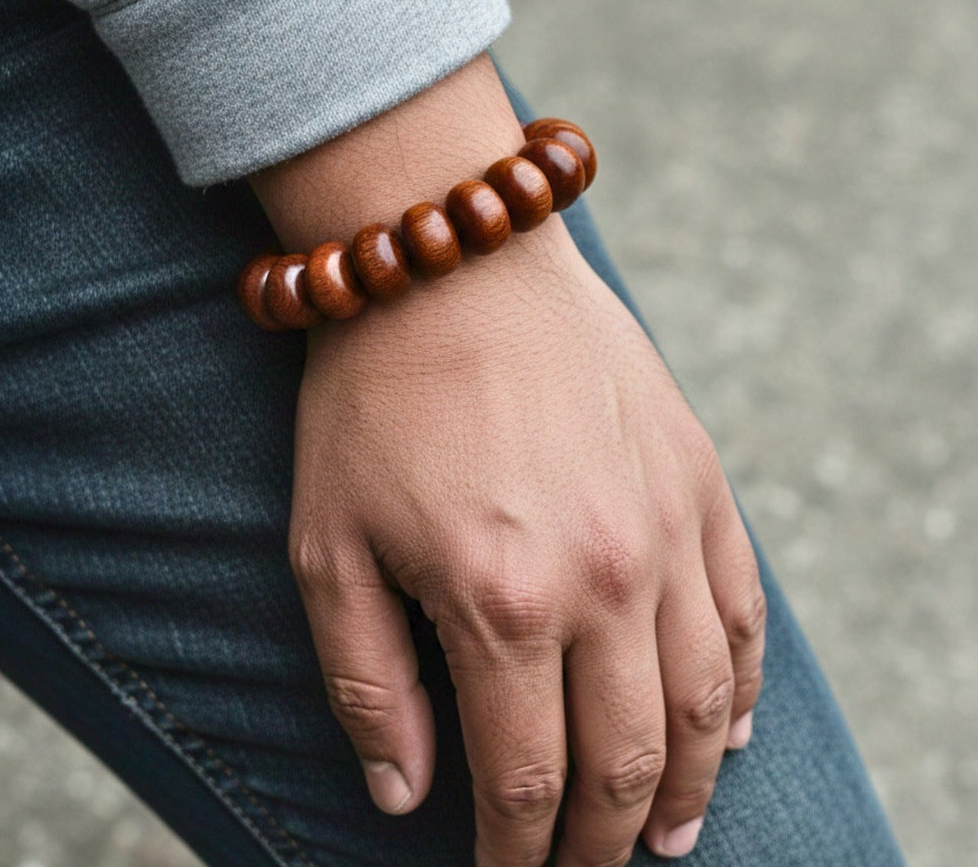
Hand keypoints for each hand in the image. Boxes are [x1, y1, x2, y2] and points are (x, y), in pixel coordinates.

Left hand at [287, 215, 765, 863]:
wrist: (455, 262)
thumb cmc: (375, 397)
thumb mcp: (329, 544)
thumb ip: (368, 683)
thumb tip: (404, 798)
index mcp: (502, 603)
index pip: (524, 780)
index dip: (515, 854)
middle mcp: (603, 578)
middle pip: (625, 762)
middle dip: (602, 841)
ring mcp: (666, 528)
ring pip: (701, 705)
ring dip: (688, 787)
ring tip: (672, 834)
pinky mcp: (699, 480)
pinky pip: (741, 614)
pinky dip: (738, 688)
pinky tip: (726, 727)